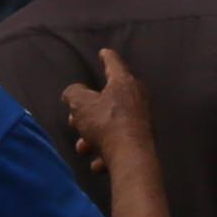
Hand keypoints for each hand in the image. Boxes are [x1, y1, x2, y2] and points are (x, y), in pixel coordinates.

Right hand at [59, 46, 158, 181]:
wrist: (131, 158)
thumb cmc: (106, 124)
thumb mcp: (81, 104)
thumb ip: (73, 94)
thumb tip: (73, 93)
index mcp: (124, 83)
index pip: (114, 63)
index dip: (107, 57)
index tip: (104, 52)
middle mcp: (137, 98)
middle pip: (108, 100)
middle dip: (88, 111)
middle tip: (75, 119)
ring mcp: (142, 121)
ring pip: (110, 125)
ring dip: (93, 137)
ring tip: (83, 147)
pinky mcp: (143, 142)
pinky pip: (118, 145)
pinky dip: (106, 154)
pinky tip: (98, 164)